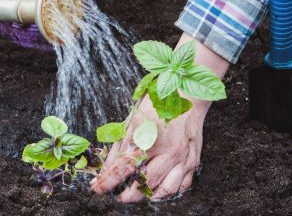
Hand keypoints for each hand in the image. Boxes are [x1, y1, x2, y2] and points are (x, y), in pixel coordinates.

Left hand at [90, 34, 229, 201]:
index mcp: (149, 136)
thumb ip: (119, 146)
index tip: (97, 188)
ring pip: (164, 189)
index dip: (108, 182)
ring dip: (148, 196)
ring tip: (137, 194)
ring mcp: (182, 157)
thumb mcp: (133, 120)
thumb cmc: (158, 104)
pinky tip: (158, 190)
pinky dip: (169, 192)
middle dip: (127, 194)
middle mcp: (168, 150)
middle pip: (144, 183)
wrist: (188, 95)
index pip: (124, 167)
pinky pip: (182, 185)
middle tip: (118, 195)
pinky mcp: (193, 160)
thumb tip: (106, 167)